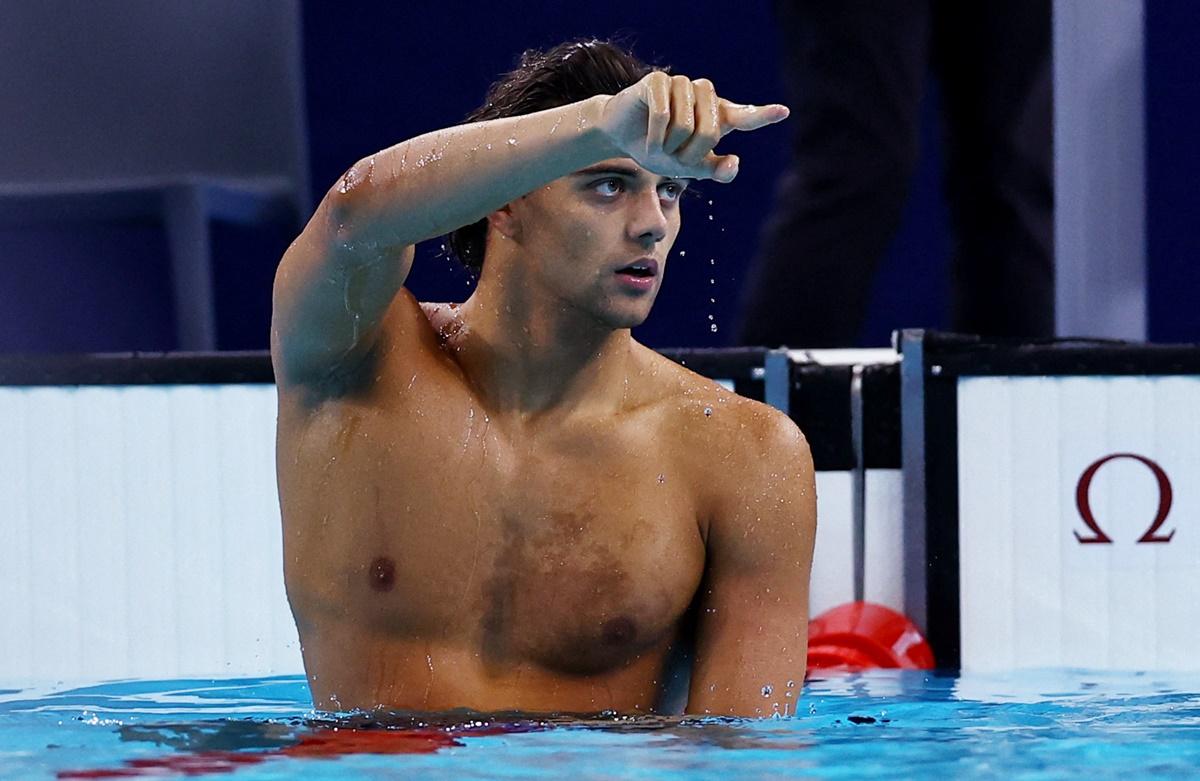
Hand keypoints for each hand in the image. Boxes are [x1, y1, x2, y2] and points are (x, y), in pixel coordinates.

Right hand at [597, 72, 788, 182]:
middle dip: (688, 153)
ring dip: (669, 145)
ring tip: (660, 144)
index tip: (782, 112)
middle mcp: (704, 94)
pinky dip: (654, 137)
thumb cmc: (661, 148)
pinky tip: (648, 138)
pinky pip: (663, 115)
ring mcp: (682, 84)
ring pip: (685, 125)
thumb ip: (715, 170)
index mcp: (718, 115)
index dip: (762, 115)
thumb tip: (734, 162)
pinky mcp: (658, 81)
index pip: (745, 116)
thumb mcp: (689, 167)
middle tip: (673, 155)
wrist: (624, 136)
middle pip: (709, 132)